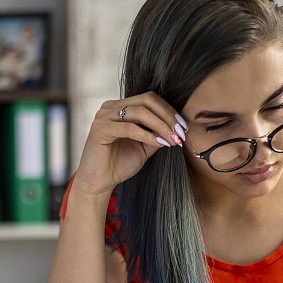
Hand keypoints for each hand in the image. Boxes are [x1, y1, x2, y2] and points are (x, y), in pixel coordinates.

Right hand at [73, 91, 188, 196]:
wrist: (99, 183)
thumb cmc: (119, 165)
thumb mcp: (144, 148)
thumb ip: (157, 134)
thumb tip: (177, 127)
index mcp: (120, 107)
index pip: (149, 99)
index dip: (168, 110)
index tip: (183, 127)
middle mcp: (110, 107)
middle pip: (146, 100)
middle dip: (167, 116)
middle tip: (181, 132)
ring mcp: (104, 116)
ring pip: (139, 112)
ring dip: (160, 126)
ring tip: (173, 139)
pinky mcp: (100, 129)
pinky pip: (129, 128)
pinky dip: (147, 135)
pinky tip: (158, 144)